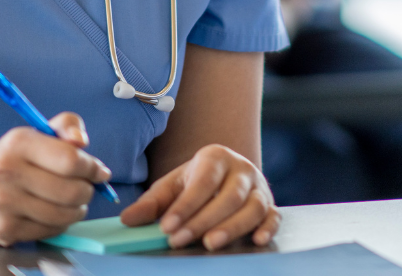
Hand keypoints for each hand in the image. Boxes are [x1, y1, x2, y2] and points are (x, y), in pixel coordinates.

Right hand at [0, 112, 111, 245]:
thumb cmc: (7, 162)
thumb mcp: (33, 134)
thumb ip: (65, 126)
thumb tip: (82, 141)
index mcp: (18, 143)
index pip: (70, 159)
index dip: (92, 168)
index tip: (99, 172)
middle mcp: (6, 173)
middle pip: (72, 190)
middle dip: (87, 190)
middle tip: (85, 188)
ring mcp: (4, 204)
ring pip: (65, 214)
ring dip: (78, 209)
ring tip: (71, 202)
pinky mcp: (4, 230)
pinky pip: (51, 230)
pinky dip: (60, 223)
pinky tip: (52, 213)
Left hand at [120, 144, 277, 249]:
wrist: (224, 178)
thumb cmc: (194, 184)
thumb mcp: (171, 188)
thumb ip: (151, 204)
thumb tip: (127, 219)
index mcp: (216, 157)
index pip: (203, 182)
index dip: (185, 205)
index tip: (166, 226)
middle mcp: (242, 169)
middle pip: (230, 195)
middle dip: (203, 220)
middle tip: (179, 240)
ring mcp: (260, 187)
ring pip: (254, 206)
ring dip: (233, 227)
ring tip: (210, 244)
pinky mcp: (271, 205)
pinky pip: (274, 216)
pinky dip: (268, 228)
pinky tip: (256, 241)